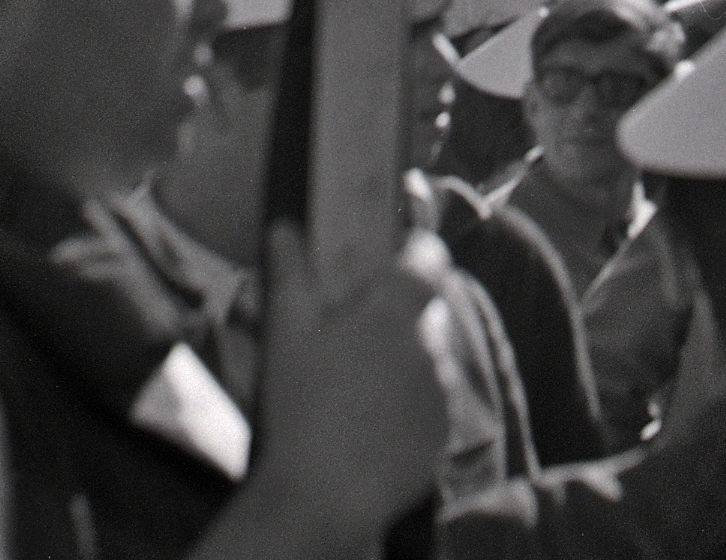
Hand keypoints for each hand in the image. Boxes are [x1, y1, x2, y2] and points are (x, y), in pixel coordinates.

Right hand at [252, 223, 450, 547]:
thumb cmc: (299, 408)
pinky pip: (431, 409)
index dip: (416, 252)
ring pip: (431, 362)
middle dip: (402, 317)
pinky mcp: (440, 438)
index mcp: (396, 310)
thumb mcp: (284, 334)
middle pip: (427, 312)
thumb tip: (284, 227)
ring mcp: (440, 394)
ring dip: (406, 364)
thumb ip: (288, 274)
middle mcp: (430, 345)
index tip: (397, 261)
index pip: (428, 257)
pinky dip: (410, 410)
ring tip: (360, 389)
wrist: (321, 496)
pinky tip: (372, 426)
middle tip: (360, 338)